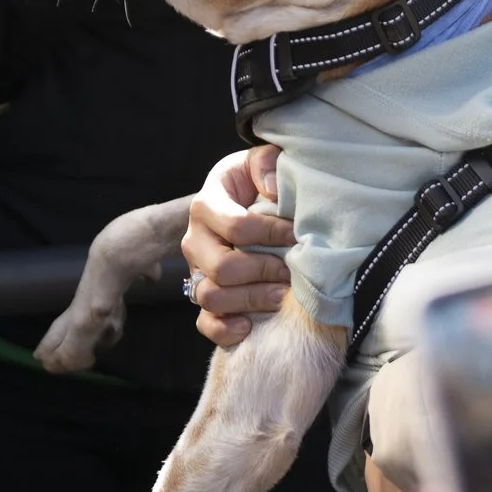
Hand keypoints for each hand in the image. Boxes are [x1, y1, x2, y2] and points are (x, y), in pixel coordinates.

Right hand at [181, 145, 295, 346]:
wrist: (238, 199)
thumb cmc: (252, 181)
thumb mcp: (258, 162)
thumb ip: (265, 163)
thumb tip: (272, 188)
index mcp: (206, 205)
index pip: (237, 226)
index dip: (271, 234)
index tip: (297, 234)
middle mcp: (194, 240)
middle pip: (221, 268)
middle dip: (262, 271)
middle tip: (291, 271)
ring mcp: (195, 271)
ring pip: (211, 297)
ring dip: (250, 300)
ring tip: (281, 296)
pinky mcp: (202, 296)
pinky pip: (204, 322)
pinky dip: (224, 329)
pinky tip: (249, 326)